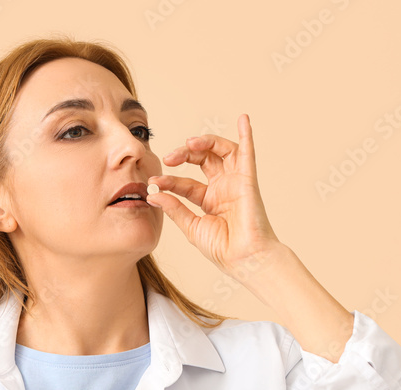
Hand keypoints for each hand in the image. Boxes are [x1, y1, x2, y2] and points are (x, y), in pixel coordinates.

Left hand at [147, 114, 281, 278]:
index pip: (185, 182)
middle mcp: (223, 188)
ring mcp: (235, 182)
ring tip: (189, 144)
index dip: (169, 180)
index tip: (153, 182)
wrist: (243, 260)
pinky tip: (243, 119)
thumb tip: (153, 193)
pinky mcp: (248, 181)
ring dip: (206, 142)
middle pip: (203, 159)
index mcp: (209, 200)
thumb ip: (174, 208)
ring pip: (222, 151)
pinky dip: (246, 135)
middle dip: (185, 154)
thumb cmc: (223, 249)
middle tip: (169, 158)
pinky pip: (248, 153)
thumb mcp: (191, 227)